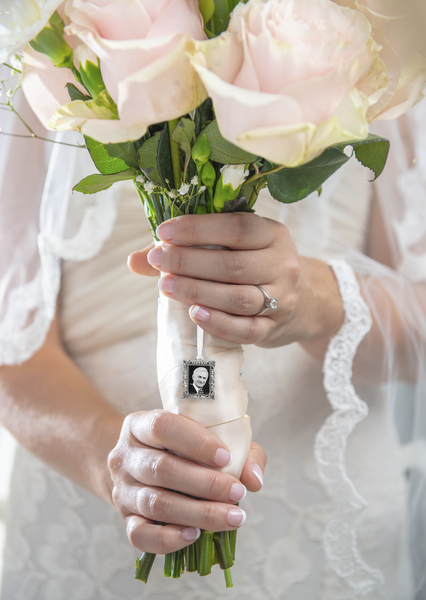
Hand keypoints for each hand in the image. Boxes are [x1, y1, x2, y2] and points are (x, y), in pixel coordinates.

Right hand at [108, 409, 265, 554]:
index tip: (227, 458)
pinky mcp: (125, 519)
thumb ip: (239, 450)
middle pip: (161, 469)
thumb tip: (253, 479)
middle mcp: (125, 456)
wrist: (137, 465)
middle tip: (238, 493)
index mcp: (140, 425)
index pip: (162, 426)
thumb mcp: (205, 435)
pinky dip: (168, 538)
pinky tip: (195, 535)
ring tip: (232, 517)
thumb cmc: (180, 447)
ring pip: (155, 503)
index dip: (196, 442)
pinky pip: (140, 535)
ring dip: (198, 513)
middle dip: (206, 483)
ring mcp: (122, 489)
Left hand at [128, 213, 342, 352]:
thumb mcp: (234, 248)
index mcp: (273, 234)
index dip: (198, 229)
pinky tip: (195, 314)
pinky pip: (246, 329)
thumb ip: (188, 249)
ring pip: (238, 298)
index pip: (237, 228)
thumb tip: (134, 260)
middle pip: (234, 265)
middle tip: (158, 259)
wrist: (303, 302)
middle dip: (190, 261)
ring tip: (166, 286)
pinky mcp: (273, 329)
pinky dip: (219, 323)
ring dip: (198, 291)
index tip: (164, 233)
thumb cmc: (256, 267)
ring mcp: (282, 300)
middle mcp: (282, 265)